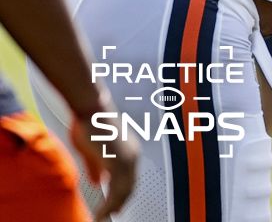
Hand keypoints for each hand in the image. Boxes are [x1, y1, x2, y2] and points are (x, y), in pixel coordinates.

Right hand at [69, 99, 138, 220]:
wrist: (90, 110)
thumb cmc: (89, 124)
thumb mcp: (91, 151)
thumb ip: (96, 167)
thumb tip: (98, 183)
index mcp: (129, 151)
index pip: (129, 179)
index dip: (123, 194)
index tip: (116, 206)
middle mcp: (132, 156)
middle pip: (129, 187)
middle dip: (120, 203)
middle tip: (110, 215)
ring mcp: (128, 159)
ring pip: (123, 191)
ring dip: (113, 207)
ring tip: (103, 217)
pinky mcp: (119, 162)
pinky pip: (116, 190)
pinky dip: (109, 204)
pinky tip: (102, 213)